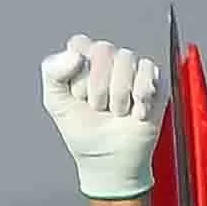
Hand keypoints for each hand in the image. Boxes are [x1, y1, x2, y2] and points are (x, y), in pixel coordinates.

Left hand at [41, 37, 162, 201]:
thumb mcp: (56, 103)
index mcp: (82, 61)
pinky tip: (135, 113)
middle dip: (98, 87)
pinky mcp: (154, 80)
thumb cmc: (83, 132)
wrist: (109, 160)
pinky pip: (149, 70)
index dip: (78, 72)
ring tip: (116, 113)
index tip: (78, 95)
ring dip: (119, 95)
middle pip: (103, 50)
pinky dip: (140, 96)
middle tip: (98, 108)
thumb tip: (74, 55)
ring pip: (126, 59)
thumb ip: (53, 73)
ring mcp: (131, 69)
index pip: (80, 44)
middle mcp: (107, 60)